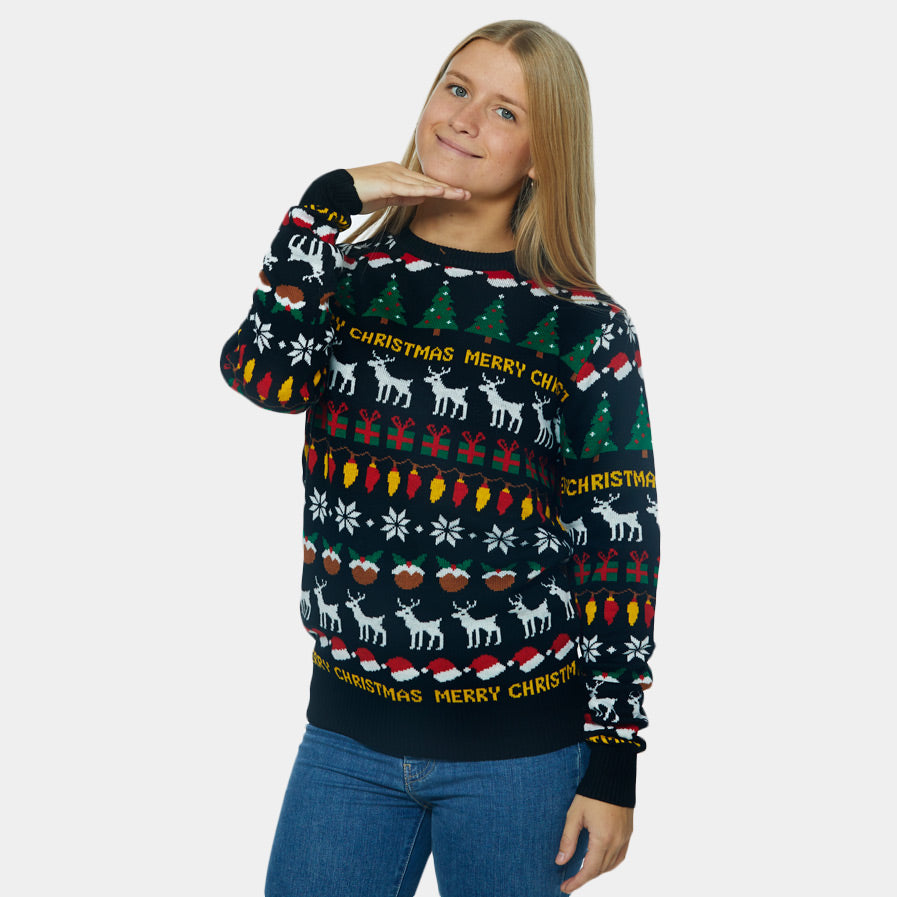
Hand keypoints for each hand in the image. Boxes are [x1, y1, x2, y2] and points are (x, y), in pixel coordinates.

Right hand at [344, 161, 469, 213]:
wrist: (336, 191)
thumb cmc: (358, 196)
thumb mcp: (385, 198)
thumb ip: (403, 196)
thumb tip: (421, 198)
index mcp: (397, 174)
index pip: (423, 183)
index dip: (441, 189)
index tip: (458, 194)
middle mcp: (397, 171)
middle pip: (427, 181)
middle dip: (448, 188)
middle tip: (468, 194)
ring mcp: (392, 175)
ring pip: (423, 184)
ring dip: (443, 190)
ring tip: (461, 195)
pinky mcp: (387, 183)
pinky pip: (410, 188)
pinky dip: (426, 190)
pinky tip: (439, 192)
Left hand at [555, 794, 633, 892]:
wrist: (613, 776)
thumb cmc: (591, 793)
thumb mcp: (574, 815)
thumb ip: (568, 839)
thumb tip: (560, 861)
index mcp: (603, 839)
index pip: (589, 870)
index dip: (577, 881)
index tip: (565, 887)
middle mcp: (617, 842)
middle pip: (600, 870)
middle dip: (584, 878)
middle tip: (569, 882)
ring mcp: (625, 838)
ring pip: (611, 865)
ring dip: (596, 871)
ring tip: (581, 873)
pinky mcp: (628, 832)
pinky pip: (620, 856)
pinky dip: (609, 863)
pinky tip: (600, 861)